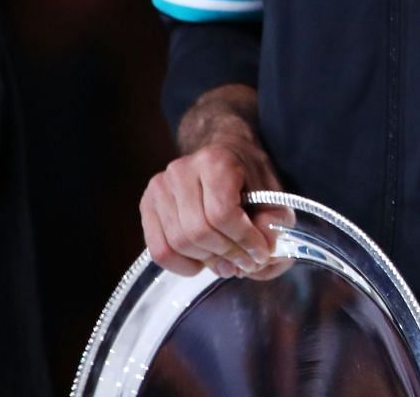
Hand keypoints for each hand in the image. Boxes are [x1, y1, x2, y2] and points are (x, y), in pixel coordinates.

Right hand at [140, 92, 283, 280]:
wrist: (222, 155)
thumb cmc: (248, 176)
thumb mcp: (272, 193)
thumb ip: (272, 223)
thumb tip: (260, 257)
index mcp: (215, 161)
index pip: (223, 213)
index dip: (244, 240)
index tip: (261, 254)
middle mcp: (181, 170)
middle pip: (198, 231)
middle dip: (226, 254)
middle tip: (245, 264)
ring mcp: (160, 187)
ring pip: (177, 243)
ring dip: (206, 261)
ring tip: (228, 264)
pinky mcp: (147, 204)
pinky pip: (158, 249)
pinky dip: (181, 265)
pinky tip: (201, 264)